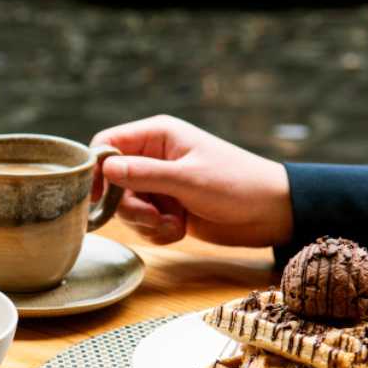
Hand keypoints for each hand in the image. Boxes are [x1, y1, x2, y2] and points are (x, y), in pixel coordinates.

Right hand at [90, 115, 291, 246]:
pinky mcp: (165, 207)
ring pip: (126, 206)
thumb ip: (143, 174)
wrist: (272, 213)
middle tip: (153, 217)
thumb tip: (103, 169)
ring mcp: (159, 183)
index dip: (95, 169)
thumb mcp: (188, 179)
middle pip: (112, 182)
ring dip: (145, 222)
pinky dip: (157, 231)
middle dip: (129, 206)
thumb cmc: (236, 185)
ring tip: (174, 225)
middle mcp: (153, 156)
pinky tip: (180, 229)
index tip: (95, 197)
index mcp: (157, 135)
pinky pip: (142, 222)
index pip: (107, 144)